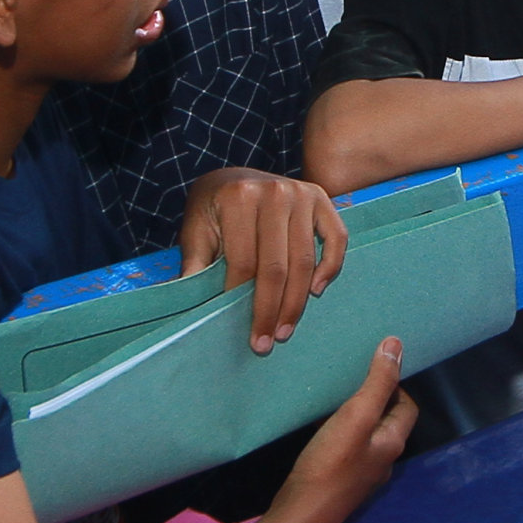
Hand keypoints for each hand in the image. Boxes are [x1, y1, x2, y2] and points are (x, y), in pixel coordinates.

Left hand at [178, 168, 350, 353]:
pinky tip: (315, 291)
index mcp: (239, 198)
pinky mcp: (321, 198)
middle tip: (265, 344)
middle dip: (271, 310)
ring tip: (285, 330)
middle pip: (276, 266)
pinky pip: (336, 239)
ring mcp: (301, 194)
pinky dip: (329, 267)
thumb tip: (187, 309)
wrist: (232, 178)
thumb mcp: (196, 232)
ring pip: (304, 261)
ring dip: (296, 302)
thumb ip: (195, 266)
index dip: (241, 300)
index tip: (242, 330)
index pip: (244, 262)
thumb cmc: (213, 211)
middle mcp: (274, 193)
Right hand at [266, 337, 416, 522]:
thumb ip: (377, 383)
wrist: (300, 515)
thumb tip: (396, 345)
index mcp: (392, 443)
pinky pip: (348, 448)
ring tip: (336, 396)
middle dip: (375, 397)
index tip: (373, 367)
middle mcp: (382, 459)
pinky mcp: (340, 480)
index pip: (408, 406)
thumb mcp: (356, 417)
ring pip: (366, 435)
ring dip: (356, 414)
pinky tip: (320, 425)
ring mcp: (361, 473)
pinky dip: (340, 431)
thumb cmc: (330, 465)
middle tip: (352, 377)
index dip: (396, 384)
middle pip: (387, 420)